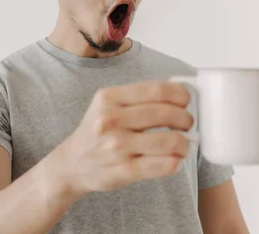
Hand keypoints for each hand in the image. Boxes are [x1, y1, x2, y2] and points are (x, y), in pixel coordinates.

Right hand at [51, 80, 194, 196]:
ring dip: (185, 143)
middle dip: (186, 119)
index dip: (180, 94)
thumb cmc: (97, 131)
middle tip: (187, 124)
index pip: (157, 90)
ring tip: (183, 144)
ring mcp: (117, 146)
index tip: (186, 100)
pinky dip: (177, 161)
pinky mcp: (124, 170)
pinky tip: (174, 159)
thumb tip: (178, 88)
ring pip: (170, 141)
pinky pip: (164, 164)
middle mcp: (111, 120)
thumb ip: (139, 96)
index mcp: (110, 98)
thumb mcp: (108, 104)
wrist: (71, 164)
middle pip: (166, 113)